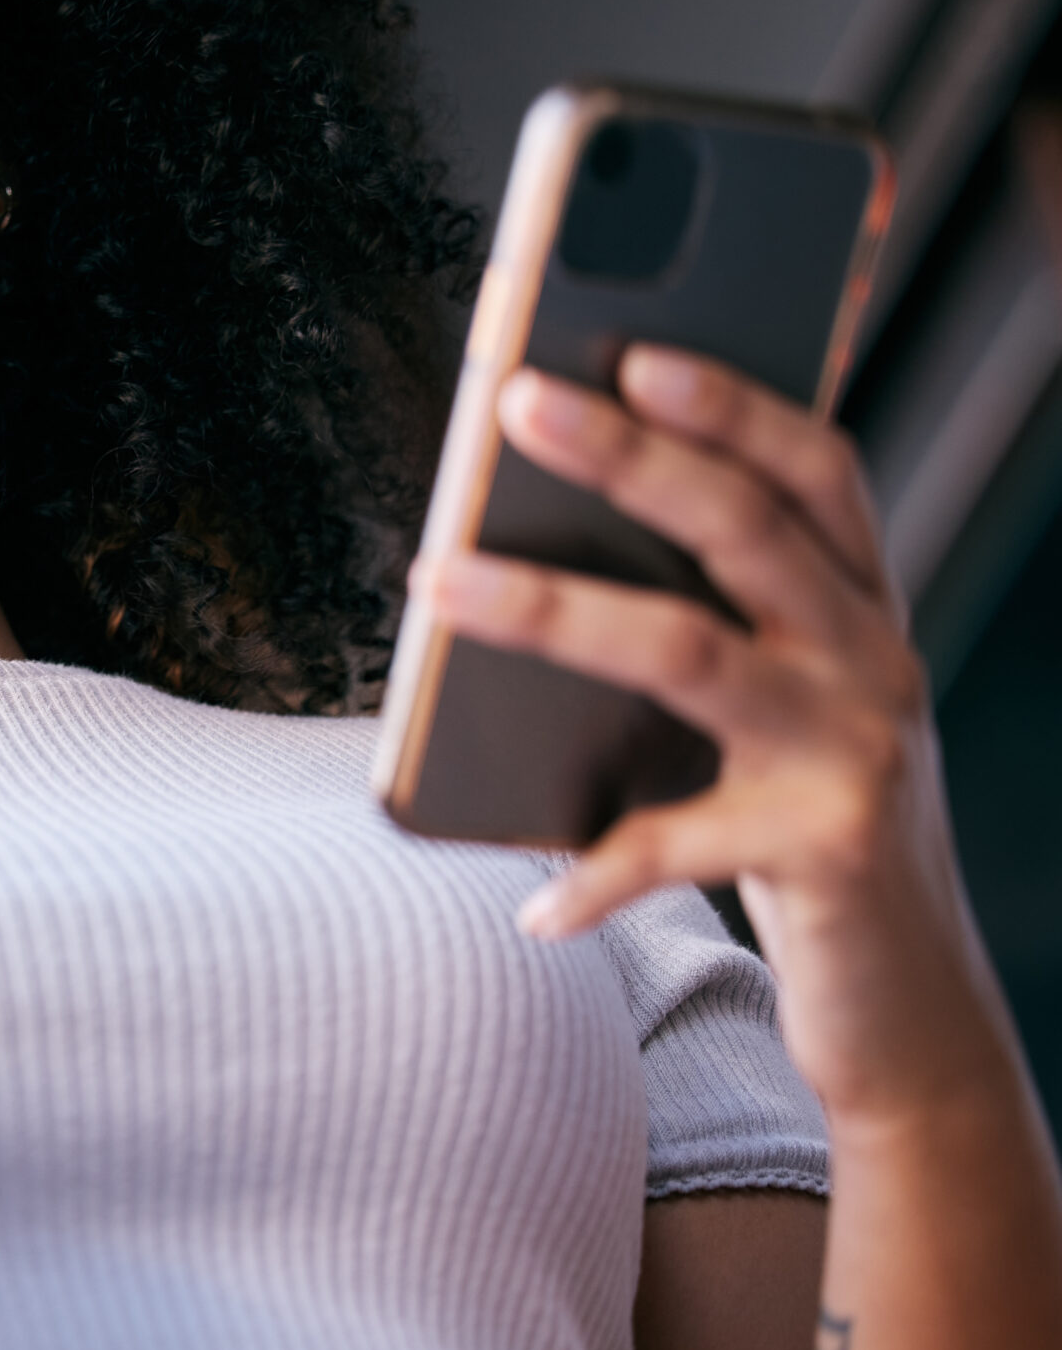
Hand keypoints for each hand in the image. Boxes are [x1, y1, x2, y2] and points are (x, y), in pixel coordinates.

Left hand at [416, 344, 1015, 1128]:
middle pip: (745, 530)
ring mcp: (858, 754)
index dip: (733, 401)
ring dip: (549, 609)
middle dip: (629, 457)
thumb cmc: (799, 821)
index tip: (635, 347)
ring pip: (687, 653)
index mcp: (858, 604)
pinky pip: (677, 846)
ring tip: (436, 580)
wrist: (913, 1002)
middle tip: (516, 400)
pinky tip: (531, 900)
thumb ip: (695, 622)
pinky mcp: (829, 854)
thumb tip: (517, 534)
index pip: (815, 468)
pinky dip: (594, 872)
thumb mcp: (768, 706)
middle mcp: (873, 661)